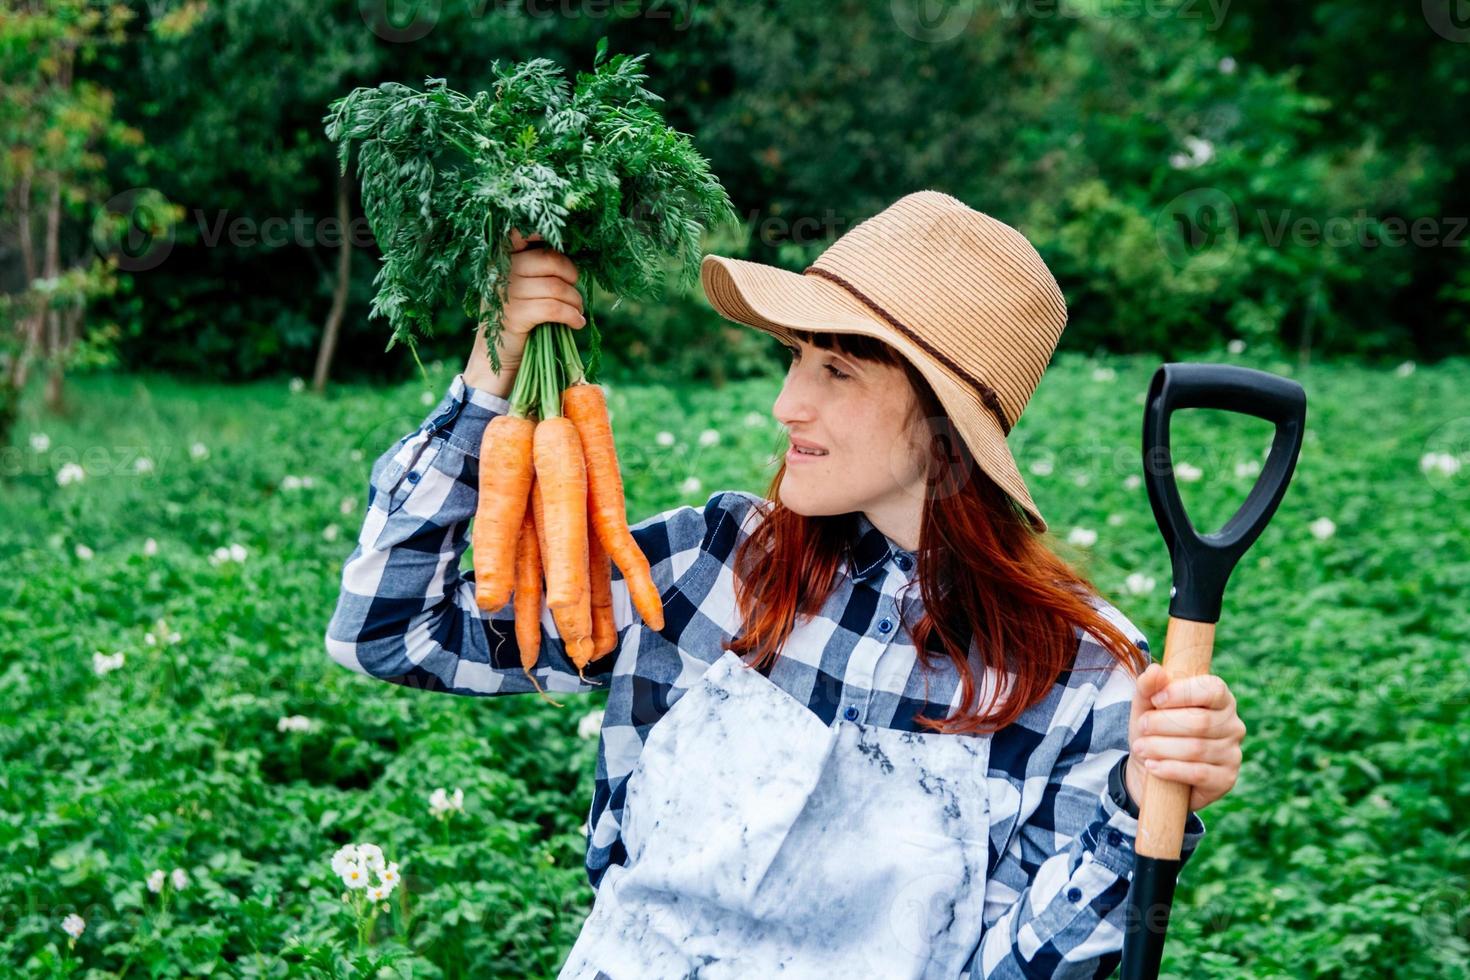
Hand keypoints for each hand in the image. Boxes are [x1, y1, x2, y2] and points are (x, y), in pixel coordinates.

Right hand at [465, 228, 585, 381]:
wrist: (498, 360)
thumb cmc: (517, 319)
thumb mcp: (519, 288)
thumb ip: (535, 268)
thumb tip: (568, 254)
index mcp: (500, 259)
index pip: (520, 232)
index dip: (542, 231)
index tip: (561, 243)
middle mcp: (500, 271)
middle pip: (549, 259)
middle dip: (571, 275)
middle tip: (574, 293)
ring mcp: (505, 293)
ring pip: (555, 287)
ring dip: (575, 301)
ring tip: (577, 312)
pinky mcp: (515, 316)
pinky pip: (554, 308)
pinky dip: (572, 316)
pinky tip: (577, 323)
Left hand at [1126, 662, 1245, 811]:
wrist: (1152, 767)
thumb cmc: (1155, 729)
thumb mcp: (1146, 706)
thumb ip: (1148, 687)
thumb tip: (1155, 670)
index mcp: (1220, 699)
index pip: (1212, 689)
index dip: (1182, 693)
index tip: (1155, 700)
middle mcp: (1233, 724)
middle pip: (1200, 722)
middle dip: (1163, 724)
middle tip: (1141, 727)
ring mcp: (1233, 753)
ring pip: (1196, 748)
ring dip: (1161, 747)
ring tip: (1140, 748)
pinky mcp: (1226, 779)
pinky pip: (1198, 773)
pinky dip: (1170, 769)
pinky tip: (1152, 765)